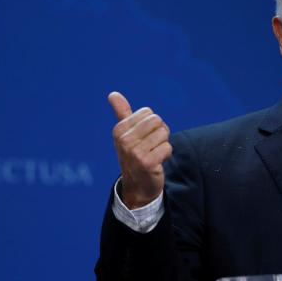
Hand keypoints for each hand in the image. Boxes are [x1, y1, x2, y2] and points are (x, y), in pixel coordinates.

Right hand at [108, 91, 171, 208]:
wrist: (137, 186)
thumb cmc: (134, 155)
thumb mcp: (125, 134)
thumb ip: (122, 112)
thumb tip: (113, 94)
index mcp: (119, 129)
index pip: (148, 112)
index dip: (152, 124)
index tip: (144, 137)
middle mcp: (124, 140)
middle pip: (157, 121)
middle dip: (160, 132)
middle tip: (152, 146)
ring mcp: (135, 152)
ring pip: (164, 134)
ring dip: (163, 144)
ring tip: (154, 154)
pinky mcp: (147, 163)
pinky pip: (168, 148)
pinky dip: (166, 155)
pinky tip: (157, 162)